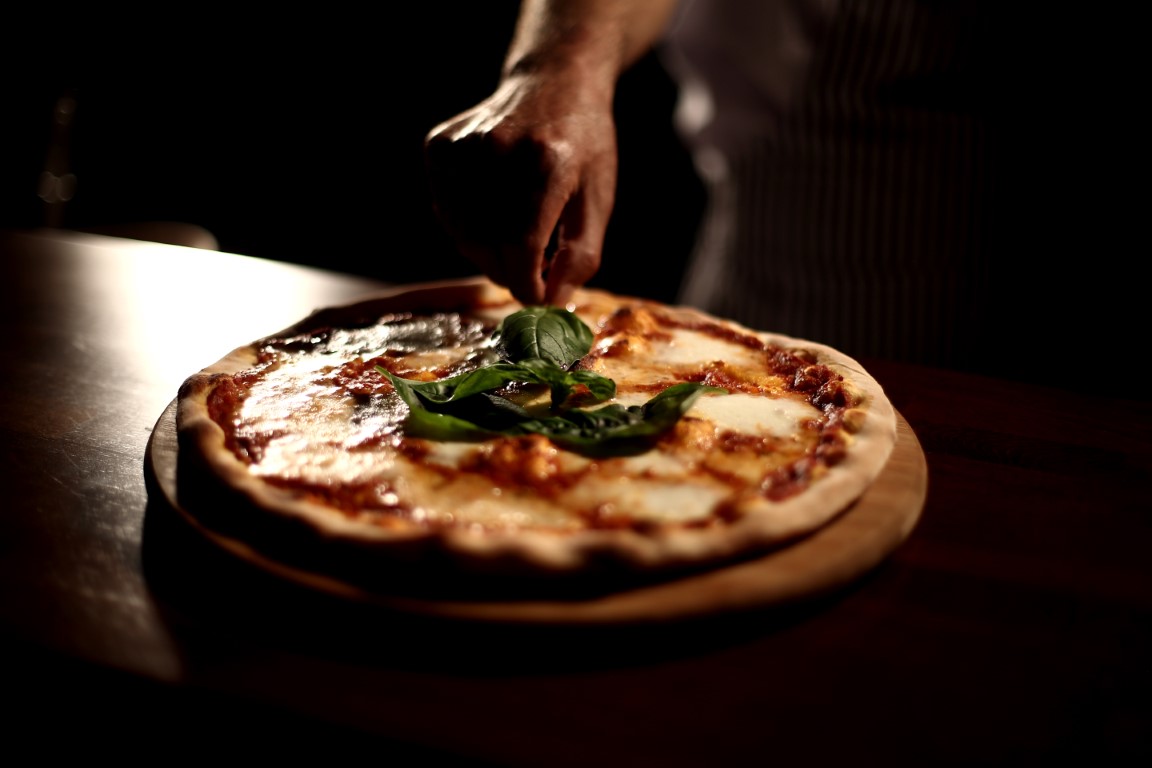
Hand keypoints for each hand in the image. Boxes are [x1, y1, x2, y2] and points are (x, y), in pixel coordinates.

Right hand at [424, 72, 616, 306]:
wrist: (553, 81)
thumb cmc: (584, 146)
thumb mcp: (598, 200)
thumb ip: (580, 256)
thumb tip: (551, 303)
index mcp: (547, 162)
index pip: (522, 246)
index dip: (527, 285)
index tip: (537, 298)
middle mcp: (499, 148)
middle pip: (489, 245)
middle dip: (510, 272)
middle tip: (531, 270)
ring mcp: (463, 144)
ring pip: (462, 235)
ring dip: (488, 254)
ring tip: (514, 241)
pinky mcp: (440, 145)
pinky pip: (445, 213)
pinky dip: (467, 228)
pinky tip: (492, 214)